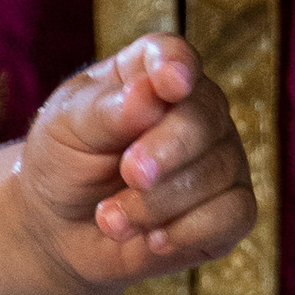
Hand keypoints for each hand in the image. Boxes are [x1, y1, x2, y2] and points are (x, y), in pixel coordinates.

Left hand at [20, 37, 255, 288]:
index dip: (174, 66)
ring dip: (157, 203)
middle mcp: (196, 110)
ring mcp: (220, 159)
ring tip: (110, 218)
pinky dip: (188, 231)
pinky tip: (152, 239)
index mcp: (150, 74)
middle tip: (129, 173)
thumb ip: (105, 110)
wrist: (59, 229)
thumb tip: (151, 95)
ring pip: (216, 173)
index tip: (169, 84)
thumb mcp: (64, 127)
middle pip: (203, 118)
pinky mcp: (230, 210)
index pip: (172, 56)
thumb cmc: (63, 162)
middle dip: (165, 150)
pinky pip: (234, 214)